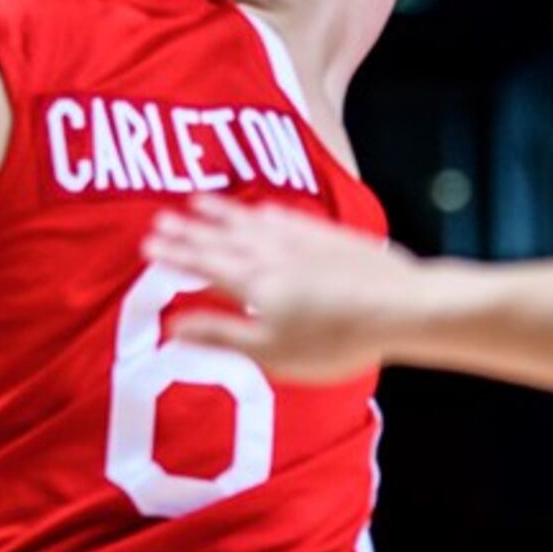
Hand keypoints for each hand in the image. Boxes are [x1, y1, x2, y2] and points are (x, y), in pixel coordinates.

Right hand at [144, 196, 422, 382]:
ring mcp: (305, 241)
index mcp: (255, 283)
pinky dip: (268, 212)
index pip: (205, 264)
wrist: (403, 307)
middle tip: (160, 217)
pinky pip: (290, 218)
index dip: (176, 254)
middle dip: (191, 229)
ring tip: (198, 201)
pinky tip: (262, 209)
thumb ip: (221, 336)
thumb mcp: (270, 350)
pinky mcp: (334, 238)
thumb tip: (172, 327)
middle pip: (224, 238)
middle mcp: (275, 254)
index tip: (149, 243)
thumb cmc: (335, 340)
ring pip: (253, 222)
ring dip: (223, 212)